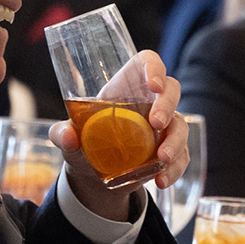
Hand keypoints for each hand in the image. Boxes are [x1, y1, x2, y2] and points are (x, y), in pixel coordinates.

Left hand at [50, 49, 190, 218]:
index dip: (154, 67)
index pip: (146, 63)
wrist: (93, 175)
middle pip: (171, 89)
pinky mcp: (168, 150)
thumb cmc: (83, 143)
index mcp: (125, 88)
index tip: (153, 85)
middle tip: (156, 123)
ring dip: (175, 141)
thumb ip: (62, 133)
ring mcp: (162, 127)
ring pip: (180, 124)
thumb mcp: (67, 137)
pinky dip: (175, 168)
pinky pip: (182, 155)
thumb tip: (68, 136)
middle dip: (168, 104)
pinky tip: (161, 180)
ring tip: (161, 159)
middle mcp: (148, 102)